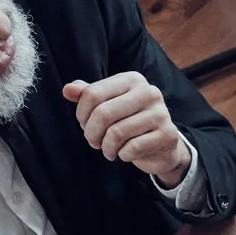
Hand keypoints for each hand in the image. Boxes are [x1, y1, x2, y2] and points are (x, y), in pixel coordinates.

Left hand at [62, 73, 188, 184]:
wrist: (164, 145)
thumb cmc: (131, 121)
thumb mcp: (109, 104)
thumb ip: (88, 95)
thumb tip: (67, 90)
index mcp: (132, 79)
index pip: (93, 94)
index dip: (81, 114)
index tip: (84, 125)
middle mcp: (149, 92)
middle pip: (103, 113)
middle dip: (92, 133)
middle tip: (93, 142)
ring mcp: (161, 113)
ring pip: (117, 133)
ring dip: (106, 147)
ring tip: (108, 150)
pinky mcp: (168, 135)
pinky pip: (132, 148)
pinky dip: (123, 155)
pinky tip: (124, 154)